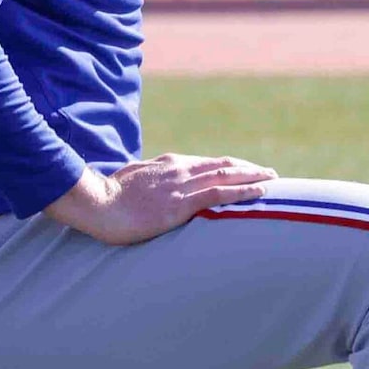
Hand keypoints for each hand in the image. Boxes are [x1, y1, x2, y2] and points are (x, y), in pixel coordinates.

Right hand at [45, 152, 274, 245]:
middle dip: (249, 168)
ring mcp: (182, 186)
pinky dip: (244, 191)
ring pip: (228, 176)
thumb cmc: (107, 195)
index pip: (207, 164)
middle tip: (270, 172)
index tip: (246, 170)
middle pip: (224, 166)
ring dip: (254, 177)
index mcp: (169, 164)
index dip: (230, 167)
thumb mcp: (132, 178)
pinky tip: (261, 191)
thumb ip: (149, 177)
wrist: (95, 203)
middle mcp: (180, 170)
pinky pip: (221, 194)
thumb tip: (154, 180)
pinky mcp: (182, 204)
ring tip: (274, 179)